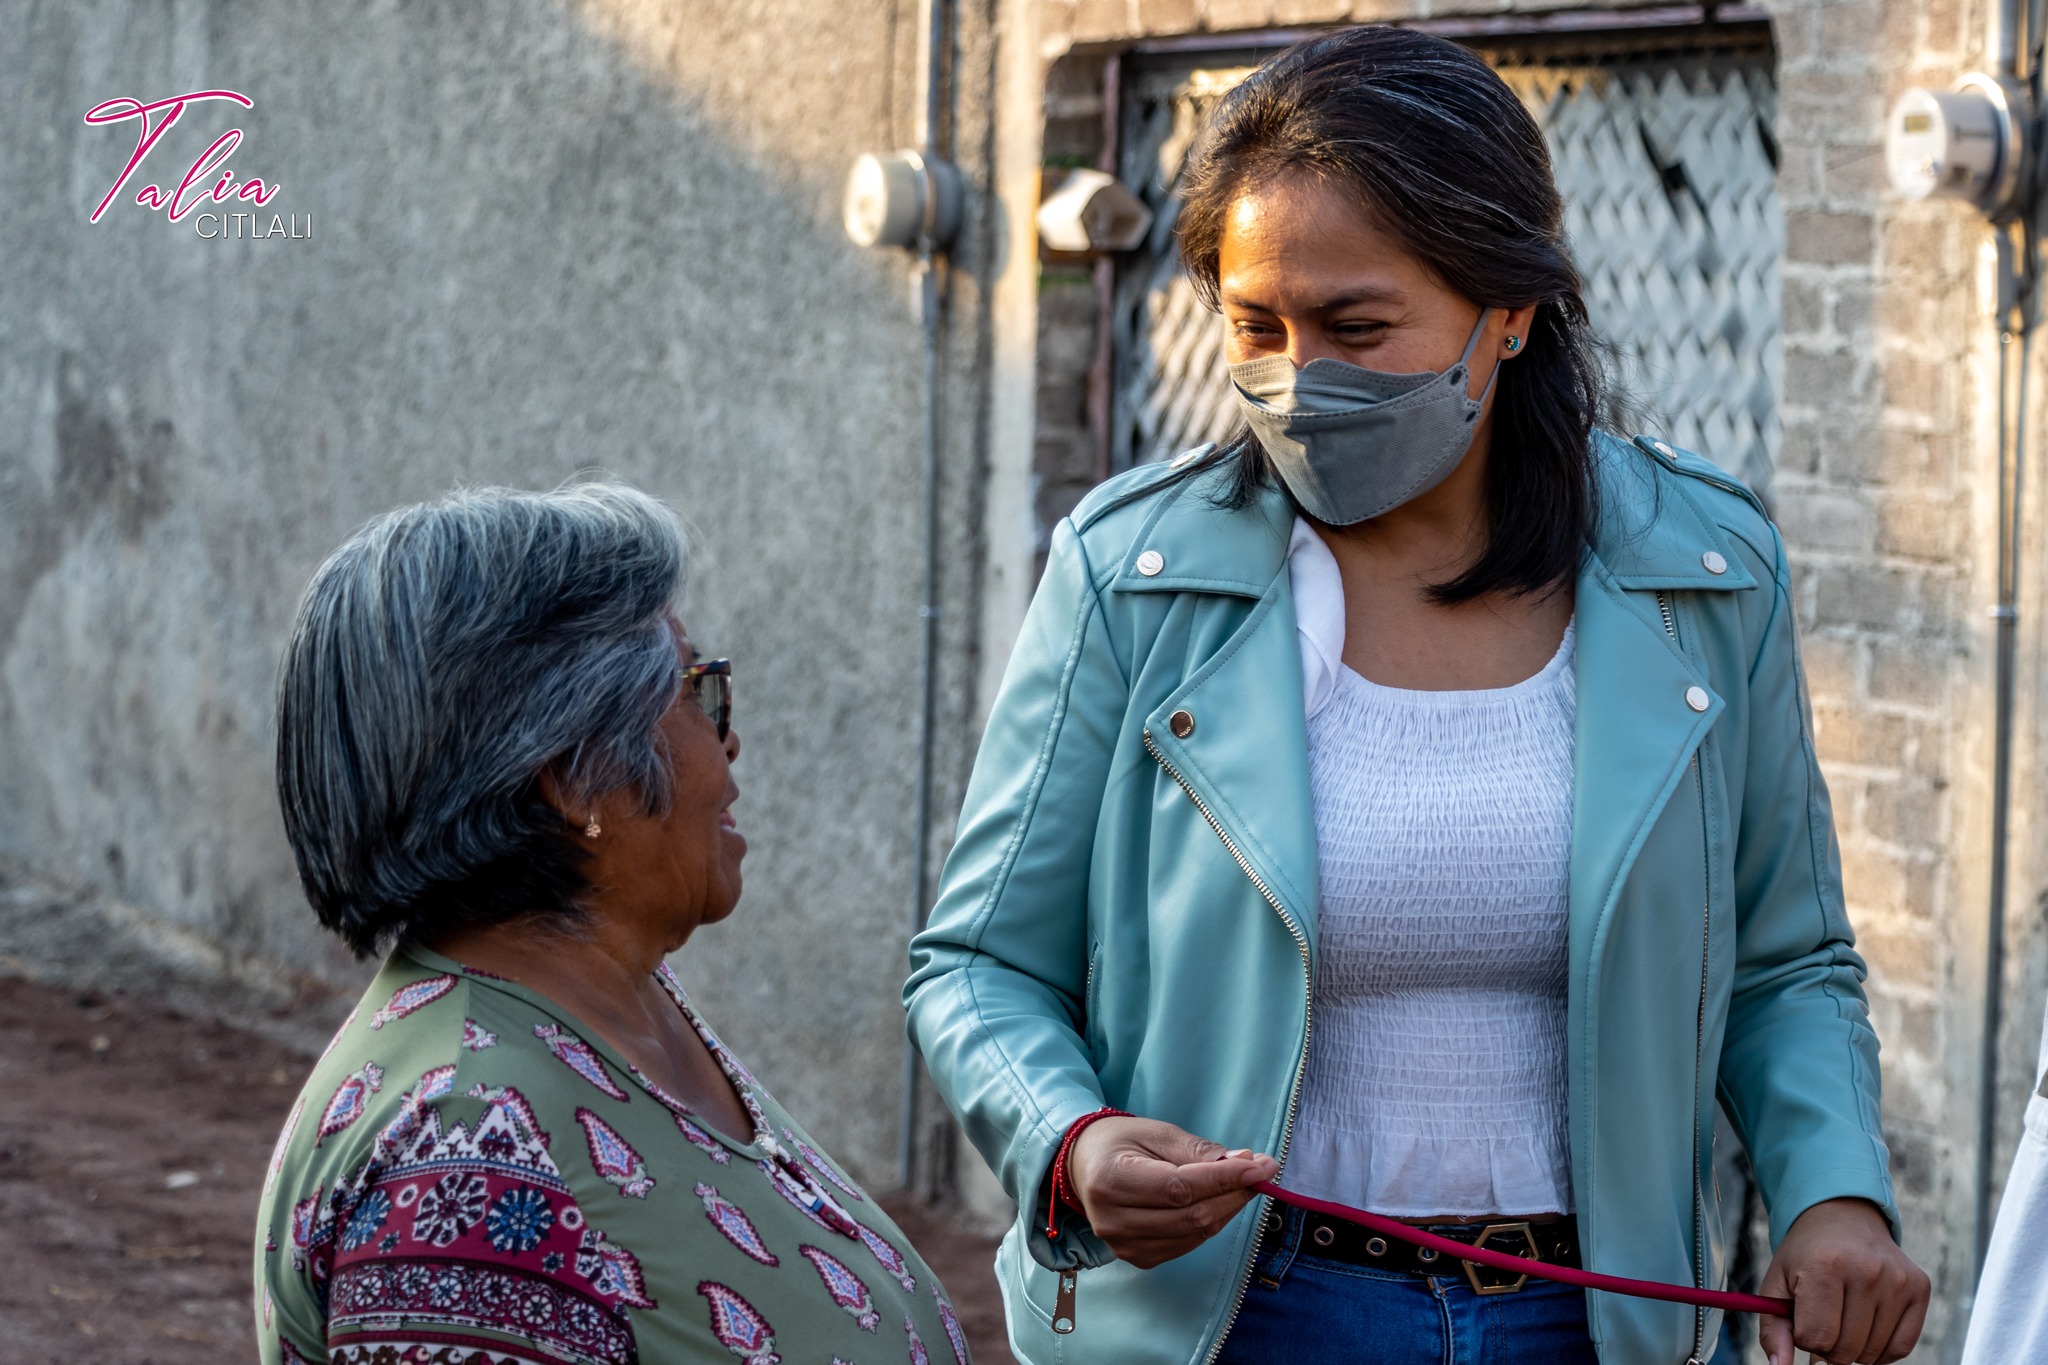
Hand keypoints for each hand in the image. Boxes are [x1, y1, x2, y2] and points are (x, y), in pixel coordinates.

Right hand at [1064, 1115, 1278, 1268]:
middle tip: (1261, 1171)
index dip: (1223, 1180)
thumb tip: (1246, 1165)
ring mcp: (1124, 1245)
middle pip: (1191, 1217)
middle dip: (1234, 1194)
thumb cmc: (1121, 1142)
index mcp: (1111, 1181)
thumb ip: (1199, 1151)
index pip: (1179, 1188)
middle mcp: (1112, 1220)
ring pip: (1195, 1235)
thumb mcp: (1157, 1133)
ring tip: (1240, 1182)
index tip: (1260, 1166)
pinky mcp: (1138, 1258)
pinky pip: (1188, 1245)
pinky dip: (1210, 1223)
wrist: (1084, 1166)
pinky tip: (1215, 1201)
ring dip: (1227, 1209)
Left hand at [1757, 1198, 1928, 1364]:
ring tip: (1843, 1316)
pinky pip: (1901, 1348)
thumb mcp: (1777, 1283)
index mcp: (1825, 1265)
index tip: (1803, 1319)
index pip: (1816, 1337)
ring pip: (1872, 1354)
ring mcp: (1897, 1280)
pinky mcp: (1919, 1288)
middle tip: (1824, 1319)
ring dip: (1853, 1347)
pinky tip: (1866, 1326)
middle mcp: (1866, 1270)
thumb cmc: (1806, 1255)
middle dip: (1828, 1345)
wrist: (1843, 1218)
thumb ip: (1773, 1329)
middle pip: (1845, 1350)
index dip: (1804, 1337)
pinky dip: (1880, 1350)